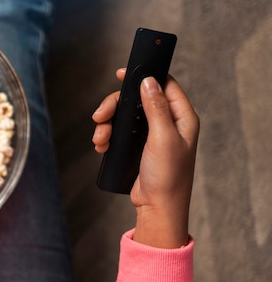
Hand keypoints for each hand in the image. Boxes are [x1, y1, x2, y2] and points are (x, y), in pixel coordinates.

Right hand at [92, 69, 199, 247]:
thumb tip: (149, 81)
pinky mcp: (139, 147)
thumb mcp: (163, 138)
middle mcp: (168, 123)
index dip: (144, 76)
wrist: (157, 208)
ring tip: (100, 138)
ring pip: (125, 116)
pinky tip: (102, 146)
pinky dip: (108, 136)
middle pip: (137, 99)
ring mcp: (152, 135)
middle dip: (115, 106)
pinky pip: (120, 133)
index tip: (121, 74)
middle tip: (100, 115)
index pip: (164, 85)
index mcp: (181, 117)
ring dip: (108, 123)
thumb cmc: (167, 177)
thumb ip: (156, 108)